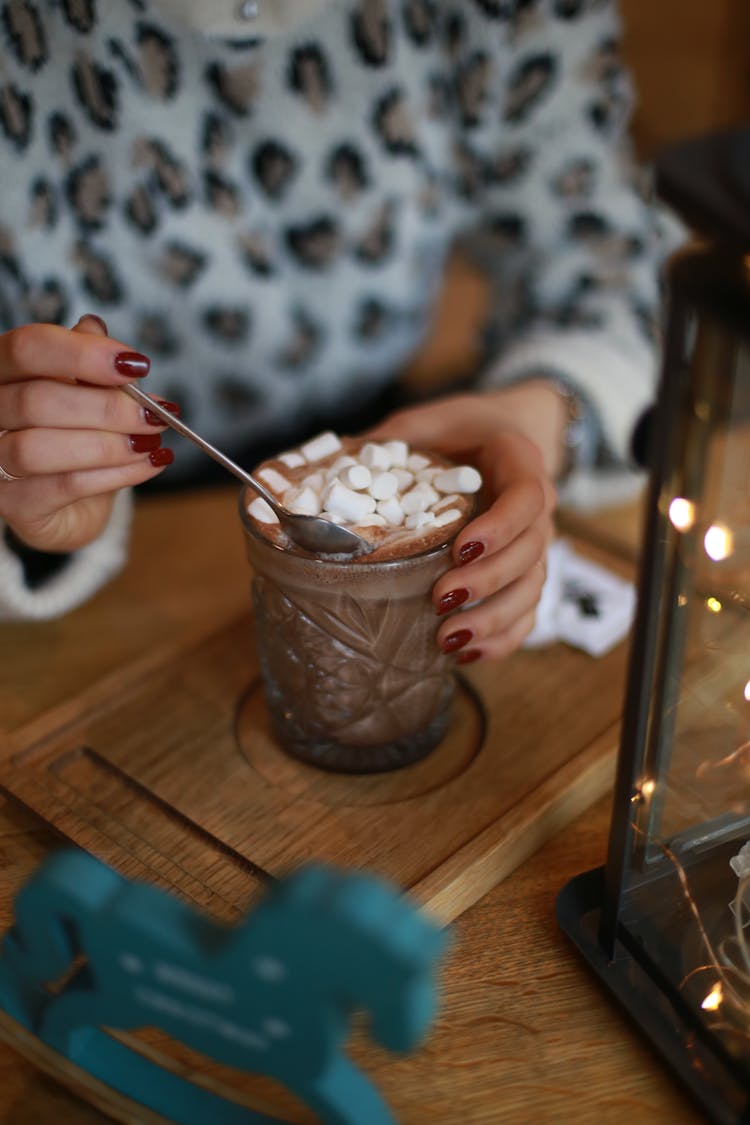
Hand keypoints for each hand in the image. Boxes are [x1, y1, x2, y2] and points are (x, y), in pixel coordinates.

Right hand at [0, 315, 174, 553]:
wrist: (74, 501)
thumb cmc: (78, 435)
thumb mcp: (92, 393)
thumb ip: (100, 371)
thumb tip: (126, 358)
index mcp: (3, 370)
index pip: (27, 348)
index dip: (82, 354)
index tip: (135, 364)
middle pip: (35, 400)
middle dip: (106, 408)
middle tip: (154, 415)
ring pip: (39, 449)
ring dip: (108, 446)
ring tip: (150, 443)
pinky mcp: (13, 503)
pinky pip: (62, 486)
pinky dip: (113, 475)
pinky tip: (146, 465)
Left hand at [367, 383, 564, 662]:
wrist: (502, 435)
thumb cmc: (458, 429)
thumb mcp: (425, 420)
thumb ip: (390, 439)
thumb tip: (330, 464)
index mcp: (518, 461)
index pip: (527, 497)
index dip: (499, 527)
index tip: (461, 548)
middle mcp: (537, 507)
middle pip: (531, 550)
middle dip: (488, 581)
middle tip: (441, 598)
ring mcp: (535, 543)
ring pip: (532, 588)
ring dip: (495, 619)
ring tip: (449, 639)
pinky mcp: (526, 572)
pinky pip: (528, 612)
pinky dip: (503, 639)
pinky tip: (466, 655)